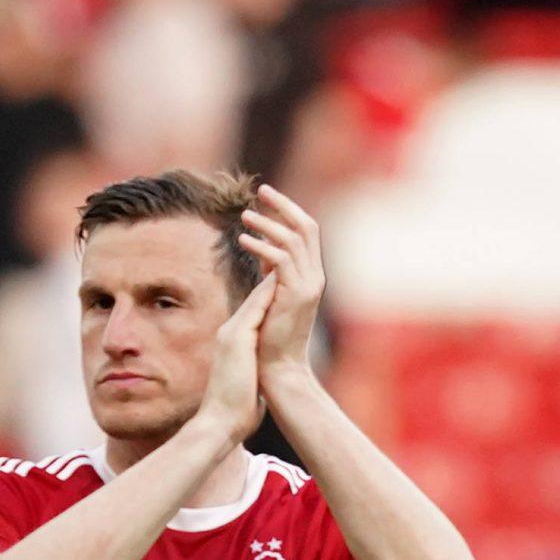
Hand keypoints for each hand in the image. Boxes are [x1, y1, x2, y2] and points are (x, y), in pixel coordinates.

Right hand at [195, 273, 276, 444]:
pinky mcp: (237, 339)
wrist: (218, 425)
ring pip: (256, 298)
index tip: (285, 281)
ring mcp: (231, 334)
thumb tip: (263, 377)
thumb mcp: (246, 386)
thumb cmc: (235, 413)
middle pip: (254, 299)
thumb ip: (253, 373)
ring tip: (287, 259)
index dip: (270, 296)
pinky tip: (283, 278)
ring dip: (272, 278)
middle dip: (271, 279)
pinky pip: (255, 308)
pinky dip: (269, 292)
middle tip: (286, 257)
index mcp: (234, 344)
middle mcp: (230, 333)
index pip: (254, 313)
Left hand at [236, 183, 323, 376]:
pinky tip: (244, 240)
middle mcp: (315, 277)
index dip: (289, 211)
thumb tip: (263, 250)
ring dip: (268, 223)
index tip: (267, 198)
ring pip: (293, 239)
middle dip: (284, 205)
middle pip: (306, 227)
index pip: (306, 232)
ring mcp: (308, 286)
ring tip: (245, 216)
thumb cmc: (271, 339)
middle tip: (262, 190)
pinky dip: (263, 245)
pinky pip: (281, 259)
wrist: (279, 370)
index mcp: (311, 276)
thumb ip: (273, 273)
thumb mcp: (273, 298)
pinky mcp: (296, 295)